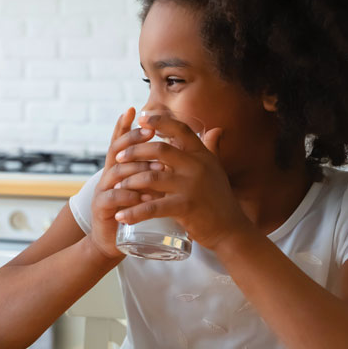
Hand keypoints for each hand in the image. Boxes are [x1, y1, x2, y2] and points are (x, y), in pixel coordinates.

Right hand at [88, 108, 162, 259]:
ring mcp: (103, 191)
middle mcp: (108, 175)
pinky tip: (143, 195)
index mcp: (119, 168)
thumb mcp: (146, 187)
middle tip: (151, 133)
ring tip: (158, 167)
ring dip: (137, 167)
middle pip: (117, 150)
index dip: (125, 125)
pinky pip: (113, 198)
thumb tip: (177, 147)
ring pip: (117, 172)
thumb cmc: (134, 212)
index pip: (120, 141)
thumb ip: (157, 168)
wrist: (114, 241)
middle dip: (133, 139)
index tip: (135, 109)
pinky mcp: (102, 209)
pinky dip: (128, 195)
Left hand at [109, 113, 254, 249]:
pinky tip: (120, 215)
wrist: (231, 230)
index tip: (141, 118)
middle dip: (134, 151)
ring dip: (129, 182)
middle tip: (117, 158)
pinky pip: (153, 208)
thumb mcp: (216, 169)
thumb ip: (212, 149)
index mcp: (202, 155)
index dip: (160, 121)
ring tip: (116, 188)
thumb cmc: (220, 199)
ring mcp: (191, 187)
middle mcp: (197, 166)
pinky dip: (134, 212)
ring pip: (151, 177)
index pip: (180, 129)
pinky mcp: (185, 207)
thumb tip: (215, 129)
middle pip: (159, 149)